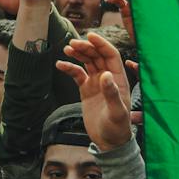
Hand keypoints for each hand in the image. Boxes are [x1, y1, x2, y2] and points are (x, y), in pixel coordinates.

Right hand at [58, 32, 132, 151]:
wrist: (109, 142)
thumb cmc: (118, 128)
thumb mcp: (117, 113)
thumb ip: (112, 93)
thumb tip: (106, 74)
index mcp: (118, 79)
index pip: (111, 55)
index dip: (101, 44)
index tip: (90, 36)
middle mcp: (108, 78)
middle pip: (97, 56)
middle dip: (86, 47)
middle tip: (73, 43)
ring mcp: (97, 83)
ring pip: (87, 62)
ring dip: (78, 53)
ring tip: (67, 48)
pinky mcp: (86, 90)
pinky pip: (77, 74)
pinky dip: (69, 68)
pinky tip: (60, 64)